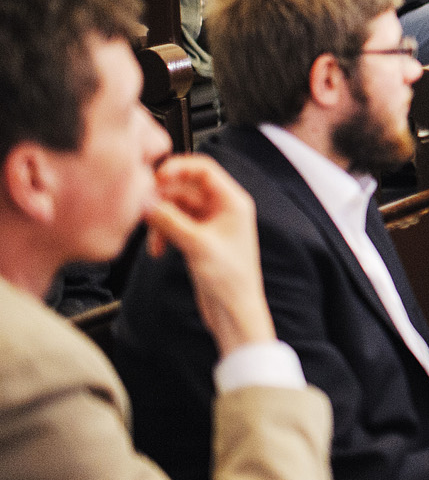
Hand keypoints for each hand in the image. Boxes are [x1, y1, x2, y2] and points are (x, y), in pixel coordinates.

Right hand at [143, 156, 275, 356]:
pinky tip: (158, 251)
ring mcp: (210, 224)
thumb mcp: (197, 245)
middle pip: (185, 187)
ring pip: (176, 207)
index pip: (204, 169)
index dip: (178, 168)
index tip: (154, 177)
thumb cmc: (230, 280)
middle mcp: (223, 209)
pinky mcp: (198, 239)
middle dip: (163, 200)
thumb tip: (146, 202)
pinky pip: (174, 224)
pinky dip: (163, 234)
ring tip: (154, 242)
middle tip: (143, 212)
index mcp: (233, 202)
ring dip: (160, 221)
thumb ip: (170, 220)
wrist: (233, 311)